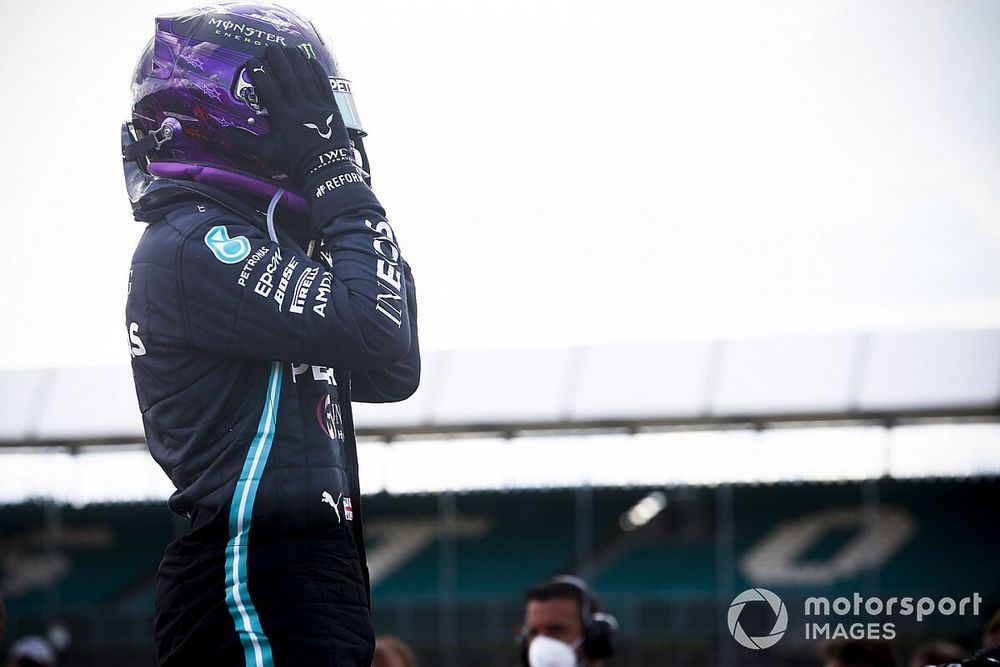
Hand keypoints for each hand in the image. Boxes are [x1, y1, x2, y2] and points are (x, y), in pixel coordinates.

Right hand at [227, 45, 356, 189]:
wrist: (326, 170)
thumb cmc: (296, 163)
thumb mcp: (269, 154)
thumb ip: (247, 141)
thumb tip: (225, 132)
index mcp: (285, 119)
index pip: (270, 89)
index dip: (261, 72)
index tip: (253, 61)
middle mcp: (301, 109)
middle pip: (288, 78)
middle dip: (278, 60)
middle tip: (269, 47)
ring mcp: (318, 107)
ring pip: (306, 77)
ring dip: (297, 60)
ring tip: (288, 48)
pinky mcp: (332, 108)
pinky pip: (325, 84)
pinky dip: (317, 71)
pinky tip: (310, 59)